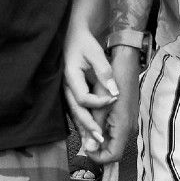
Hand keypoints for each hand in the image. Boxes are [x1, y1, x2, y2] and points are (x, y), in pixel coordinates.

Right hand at [64, 26, 115, 155]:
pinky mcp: (70, 93)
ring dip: (84, 129)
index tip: (113, 99)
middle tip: (100, 138)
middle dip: (88, 126)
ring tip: (94, 143)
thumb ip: (104, 72)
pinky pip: (76, 110)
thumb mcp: (95, 53)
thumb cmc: (84, 43)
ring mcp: (66, 91)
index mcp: (70, 77)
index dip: (98, 102)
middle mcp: (65, 87)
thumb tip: (114, 92)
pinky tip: (89, 133)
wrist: (72, 37)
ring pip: (74, 114)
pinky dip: (82, 122)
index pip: (83, 98)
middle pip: (76, 111)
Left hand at [94, 46, 143, 165]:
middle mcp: (128, 128)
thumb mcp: (100, 106)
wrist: (126, 63)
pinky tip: (92, 120)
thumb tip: (88, 148)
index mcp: (123, 127)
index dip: (97, 157)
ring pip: (112, 141)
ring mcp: (128, 123)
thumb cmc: (114, 81)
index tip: (85, 149)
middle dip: (96, 148)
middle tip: (82, 139)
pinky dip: (102, 129)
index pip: (112, 156)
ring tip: (85, 129)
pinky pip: (113, 130)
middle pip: (112, 150)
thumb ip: (95, 128)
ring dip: (98, 139)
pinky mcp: (125, 117)